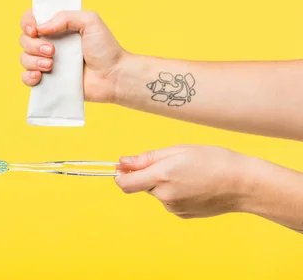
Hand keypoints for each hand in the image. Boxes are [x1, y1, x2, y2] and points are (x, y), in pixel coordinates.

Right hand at [19, 10, 125, 102]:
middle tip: (52, 50)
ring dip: (33, 60)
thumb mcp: (90, 21)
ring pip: (24, 59)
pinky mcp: (48, 81)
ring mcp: (47, 63)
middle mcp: (49, 44)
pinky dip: (28, 76)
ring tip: (51, 65)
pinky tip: (40, 76)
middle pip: (24, 40)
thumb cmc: (105, 49)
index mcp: (57, 28)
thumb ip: (66, 17)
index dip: (27, 23)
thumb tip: (41, 27)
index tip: (34, 30)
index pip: (31, 20)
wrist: (113, 76)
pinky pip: (26, 78)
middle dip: (33, 45)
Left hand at [115, 145, 252, 218]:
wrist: (243, 184)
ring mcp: (174, 208)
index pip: (125, 184)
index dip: (120, 175)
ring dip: (163, 183)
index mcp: (162, 176)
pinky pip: (169, 200)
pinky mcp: (182, 214)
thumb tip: (122, 162)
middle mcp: (165, 196)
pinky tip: (193, 184)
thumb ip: (147, 158)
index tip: (124, 166)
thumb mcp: (178, 150)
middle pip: (141, 186)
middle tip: (171, 162)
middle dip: (148, 174)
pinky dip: (174, 191)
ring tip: (188, 173)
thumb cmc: (213, 160)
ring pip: (156, 192)